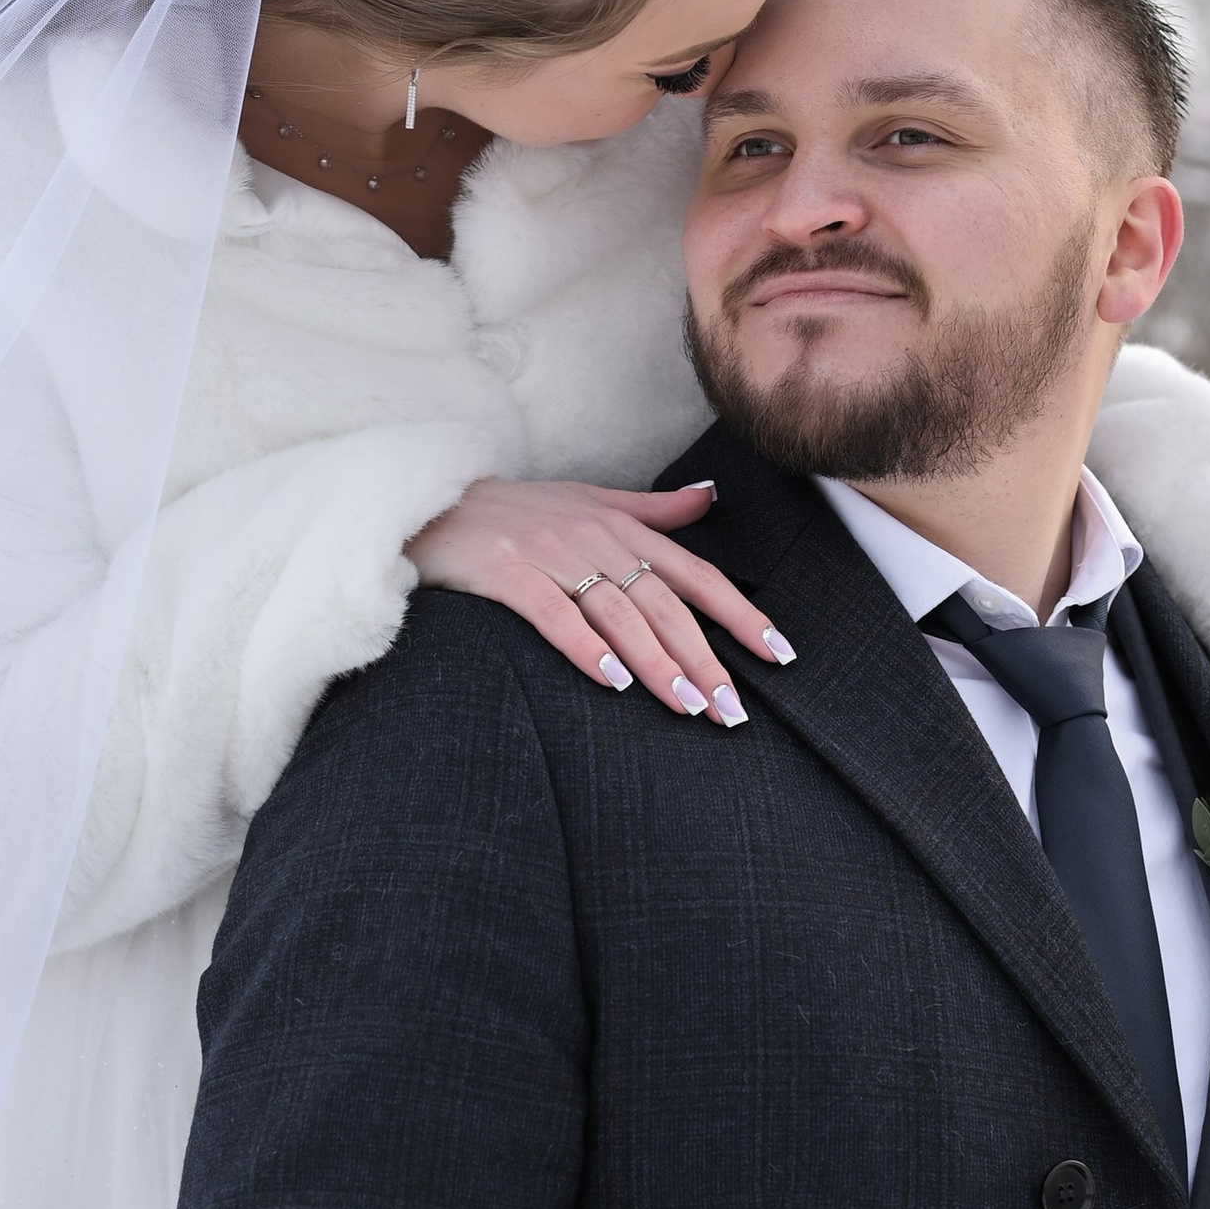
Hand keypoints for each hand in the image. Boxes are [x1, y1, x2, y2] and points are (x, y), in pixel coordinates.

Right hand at [407, 477, 793, 721]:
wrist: (431, 501)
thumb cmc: (514, 510)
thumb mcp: (588, 498)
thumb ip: (652, 508)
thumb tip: (710, 496)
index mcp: (620, 526)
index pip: (695, 574)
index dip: (739, 614)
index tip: (778, 655)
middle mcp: (594, 537)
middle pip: (664, 604)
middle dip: (703, 658)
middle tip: (731, 712)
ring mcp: (550, 553)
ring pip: (618, 612)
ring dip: (657, 662)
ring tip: (687, 706)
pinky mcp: (506, 572)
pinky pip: (554, 613)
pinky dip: (586, 647)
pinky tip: (613, 681)